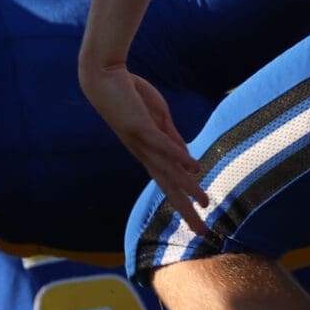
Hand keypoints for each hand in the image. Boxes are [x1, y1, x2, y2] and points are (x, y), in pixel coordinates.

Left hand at [79, 61, 207, 234]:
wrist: (104, 76)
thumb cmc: (129, 96)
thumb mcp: (158, 120)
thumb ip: (172, 140)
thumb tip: (189, 162)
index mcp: (148, 152)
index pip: (168, 182)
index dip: (184, 202)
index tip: (198, 221)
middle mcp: (144, 152)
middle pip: (168, 187)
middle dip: (185, 210)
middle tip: (203, 232)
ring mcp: (141, 141)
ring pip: (167, 170)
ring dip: (187, 188)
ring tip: (205, 203)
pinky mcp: (140, 126)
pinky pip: (163, 145)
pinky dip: (179, 156)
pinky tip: (195, 168)